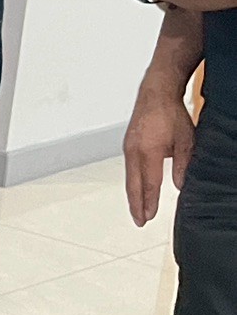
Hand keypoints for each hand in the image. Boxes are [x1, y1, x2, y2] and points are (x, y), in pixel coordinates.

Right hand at [123, 79, 194, 226]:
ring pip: (129, 178)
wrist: (155, 93)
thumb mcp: (186, 141)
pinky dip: (133, 181)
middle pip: (133, 185)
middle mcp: (133, 152)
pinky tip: (137, 187)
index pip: (149, 184)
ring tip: (138, 209)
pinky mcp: (127, 144)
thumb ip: (183, 165)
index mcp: (148, 152)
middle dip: (137, 205)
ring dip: (134, 195)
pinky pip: (129, 168)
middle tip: (139, 221)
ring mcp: (127, 148)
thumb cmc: (171, 114)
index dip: (149, 203)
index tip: (148, 218)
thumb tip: (179, 186)